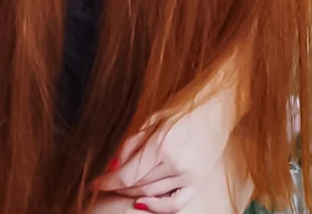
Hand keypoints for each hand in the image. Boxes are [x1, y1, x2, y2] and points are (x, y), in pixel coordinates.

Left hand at [89, 84, 237, 212]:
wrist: (217, 107)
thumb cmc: (183, 107)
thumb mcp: (153, 117)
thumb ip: (132, 142)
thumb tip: (113, 165)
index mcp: (161, 145)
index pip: (128, 174)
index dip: (108, 181)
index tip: (94, 183)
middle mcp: (175, 164)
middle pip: (138, 186)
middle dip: (118, 186)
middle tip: (105, 182)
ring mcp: (189, 176)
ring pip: (152, 194)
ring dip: (132, 193)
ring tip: (120, 187)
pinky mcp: (198, 182)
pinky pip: (175, 204)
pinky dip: (157, 207)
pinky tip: (141, 203)